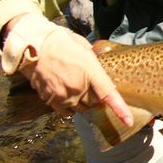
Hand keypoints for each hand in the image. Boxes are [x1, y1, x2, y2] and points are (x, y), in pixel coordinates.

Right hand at [2, 14, 132, 126]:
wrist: (34, 44)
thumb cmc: (61, 42)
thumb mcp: (85, 48)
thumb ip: (94, 63)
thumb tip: (101, 71)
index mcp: (90, 71)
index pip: (108, 94)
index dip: (120, 109)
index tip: (128, 121)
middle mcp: (77, 86)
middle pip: (93, 104)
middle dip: (95, 99)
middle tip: (89, 86)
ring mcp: (63, 95)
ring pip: (79, 109)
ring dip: (81, 102)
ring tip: (75, 86)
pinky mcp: (50, 99)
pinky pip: (65, 111)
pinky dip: (68, 106)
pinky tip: (66, 94)